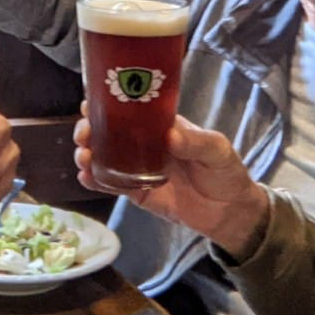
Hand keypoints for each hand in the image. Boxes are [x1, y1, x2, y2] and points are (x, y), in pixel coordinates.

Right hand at [74, 110, 271, 259]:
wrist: (230, 212)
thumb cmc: (226, 172)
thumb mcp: (217, 150)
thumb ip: (196, 141)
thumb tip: (170, 136)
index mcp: (162, 126)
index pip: (131, 109)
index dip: (108, 103)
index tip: (90, 102)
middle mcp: (146, 144)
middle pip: (109, 132)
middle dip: (90, 129)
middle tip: (84, 134)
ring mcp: (139, 169)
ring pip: (105, 157)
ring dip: (88, 154)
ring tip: (83, 157)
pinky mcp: (138, 193)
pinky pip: (112, 185)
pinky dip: (96, 181)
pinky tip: (85, 177)